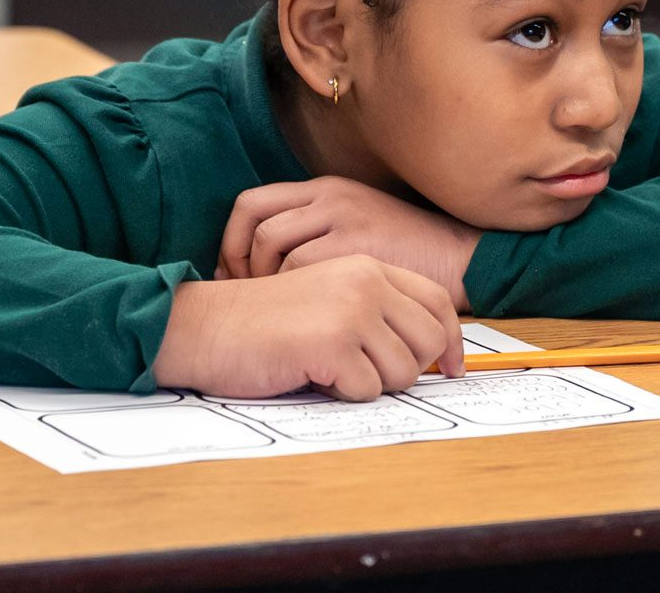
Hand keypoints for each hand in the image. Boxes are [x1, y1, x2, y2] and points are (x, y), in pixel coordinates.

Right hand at [152, 256, 464, 400]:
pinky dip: (343, 394)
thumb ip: (375, 310)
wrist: (207, 326)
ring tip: (331, 369)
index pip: (437, 303)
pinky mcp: (332, 343)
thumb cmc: (265, 321)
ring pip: (403, 373)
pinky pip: (367, 391)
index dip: (452, 342)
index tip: (452, 369)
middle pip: (429, 343)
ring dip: (370, 384)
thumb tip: (431, 354)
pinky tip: (313, 374)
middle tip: (366, 373)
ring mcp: (351, 310)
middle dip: (405, 370)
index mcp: (367, 266)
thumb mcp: (328, 296)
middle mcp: (365, 281)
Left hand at [218, 177, 481, 310]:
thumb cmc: (410, 255)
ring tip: (275, 305)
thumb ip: (319, 235)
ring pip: (272, 242)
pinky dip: (292, 293)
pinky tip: (302, 311)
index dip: (232, 240)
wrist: (463, 258)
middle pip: (252, 217)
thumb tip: (269, 266)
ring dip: (263, 278)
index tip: (233, 274)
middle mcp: (330, 195)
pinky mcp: (358, 243)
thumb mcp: (359, 229)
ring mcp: (344, 216)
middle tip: (242, 293)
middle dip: (236, 259)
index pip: (253, 202)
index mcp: (327, 190)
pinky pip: (300, 266)